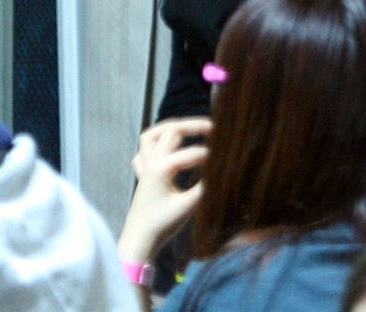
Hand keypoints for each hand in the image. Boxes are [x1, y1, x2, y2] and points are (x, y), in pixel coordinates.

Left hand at [118, 117, 211, 263]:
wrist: (139, 240)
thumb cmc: (162, 224)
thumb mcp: (187, 207)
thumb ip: (204, 188)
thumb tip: (223, 174)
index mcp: (160, 168)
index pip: (189, 153)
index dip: (208, 153)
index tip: (226, 156)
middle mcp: (151, 162)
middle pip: (170, 131)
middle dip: (191, 126)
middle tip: (213, 128)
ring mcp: (144, 167)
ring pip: (151, 135)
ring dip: (169, 129)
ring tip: (188, 129)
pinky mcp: (143, 175)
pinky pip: (144, 151)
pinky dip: (156, 144)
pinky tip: (168, 149)